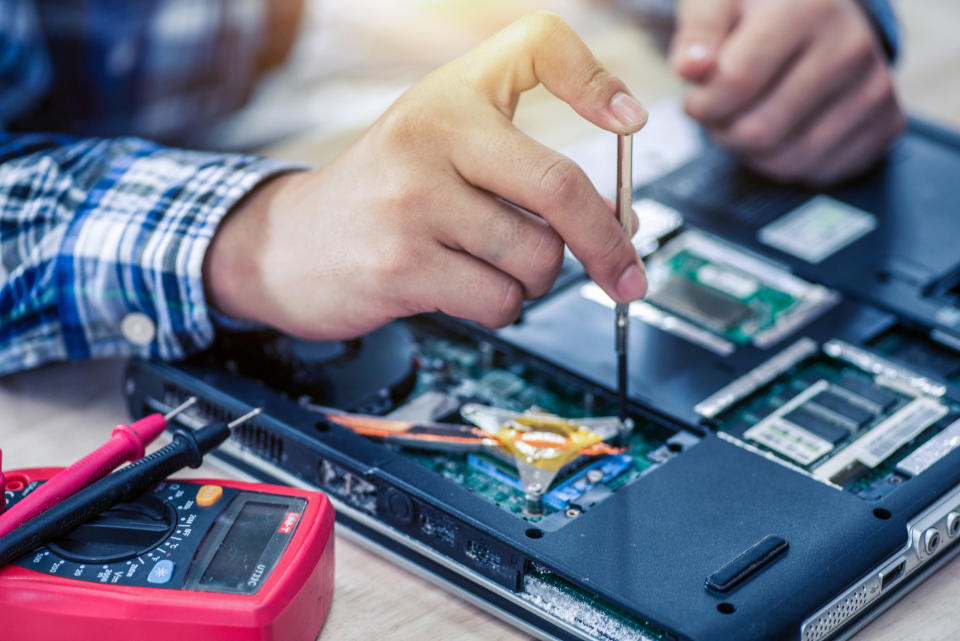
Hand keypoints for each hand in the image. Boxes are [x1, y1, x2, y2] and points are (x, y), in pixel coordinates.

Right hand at [204, 12, 647, 340]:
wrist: (287, 245)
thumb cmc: (382, 195)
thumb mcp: (442, 147)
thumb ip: (524, 169)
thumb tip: (617, 222)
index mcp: (449, 94)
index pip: (537, 45)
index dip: (594, 78)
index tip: (630, 120)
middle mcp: (431, 134)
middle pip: (560, 185)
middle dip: (608, 243)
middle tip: (626, 272)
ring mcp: (414, 200)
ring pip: (536, 257)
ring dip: (536, 280)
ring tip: (497, 268)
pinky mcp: (403, 264)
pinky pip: (501, 299)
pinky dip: (502, 307)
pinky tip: (468, 290)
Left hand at [670, 0, 904, 184]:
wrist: (820, 13)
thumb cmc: (758, 9)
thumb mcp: (717, 2)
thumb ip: (699, 30)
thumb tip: (691, 68)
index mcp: (809, 6)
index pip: (737, 82)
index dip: (702, 102)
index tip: (698, 95)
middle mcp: (852, 45)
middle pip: (759, 131)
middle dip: (724, 131)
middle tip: (722, 111)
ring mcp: (875, 87)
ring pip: (785, 161)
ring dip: (751, 151)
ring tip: (750, 115)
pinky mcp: (886, 123)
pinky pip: (816, 173)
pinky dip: (786, 161)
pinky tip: (784, 128)